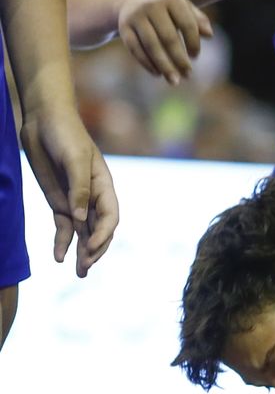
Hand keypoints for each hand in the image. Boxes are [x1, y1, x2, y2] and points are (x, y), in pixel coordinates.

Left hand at [17, 107, 117, 276]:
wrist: (44, 120)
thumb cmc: (65, 135)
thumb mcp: (74, 160)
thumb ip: (79, 190)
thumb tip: (80, 219)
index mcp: (105, 187)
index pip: (110, 218)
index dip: (102, 235)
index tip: (90, 247)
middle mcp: (94, 199)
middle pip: (99, 231)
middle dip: (95, 251)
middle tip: (85, 268)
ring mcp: (76, 202)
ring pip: (83, 234)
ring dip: (82, 253)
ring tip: (80, 273)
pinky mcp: (59, 203)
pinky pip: (63, 228)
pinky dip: (62, 242)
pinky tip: (59, 257)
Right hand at [114, 0, 213, 84]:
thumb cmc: (166, 8)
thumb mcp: (183, 8)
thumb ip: (198, 20)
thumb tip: (209, 35)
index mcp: (171, 0)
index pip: (187, 25)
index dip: (193, 43)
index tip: (195, 57)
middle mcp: (151, 6)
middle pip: (168, 38)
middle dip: (179, 59)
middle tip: (188, 76)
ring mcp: (136, 17)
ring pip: (151, 45)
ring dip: (164, 66)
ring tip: (175, 81)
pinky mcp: (124, 28)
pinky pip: (135, 48)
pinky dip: (147, 63)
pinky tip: (158, 74)